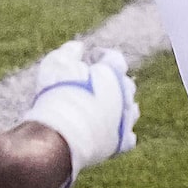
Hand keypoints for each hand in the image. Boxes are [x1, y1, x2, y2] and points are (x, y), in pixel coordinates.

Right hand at [23, 43, 139, 179]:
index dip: (102, 55)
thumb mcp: (57, 65)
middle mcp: (125, 95)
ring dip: (120, 107)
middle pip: (125, 84)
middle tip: (96, 82)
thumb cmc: (57, 96)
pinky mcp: (121, 141)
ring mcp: (125, 119)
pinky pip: (127, 136)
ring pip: (130, 110)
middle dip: (112, 81)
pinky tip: (111, 131)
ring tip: (105, 107)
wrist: (61, 135)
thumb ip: (68, 52)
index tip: (91, 56)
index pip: (113, 58)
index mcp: (113, 73)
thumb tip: (78, 46)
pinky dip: (120, 133)